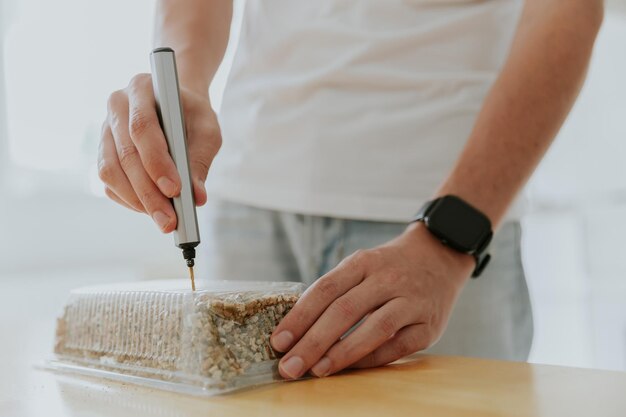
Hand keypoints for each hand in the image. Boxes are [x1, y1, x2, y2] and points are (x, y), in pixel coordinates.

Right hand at [98, 73, 220, 231]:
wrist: (179, 108)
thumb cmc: (194, 116)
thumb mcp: (207, 130)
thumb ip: (201, 159)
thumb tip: (197, 196)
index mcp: (140, 88)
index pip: (142, 127)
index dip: (156, 161)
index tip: (175, 190)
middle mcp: (116, 106)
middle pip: (125, 154)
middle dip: (149, 192)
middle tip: (170, 220)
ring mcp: (104, 130)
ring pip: (110, 172)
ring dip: (138, 200)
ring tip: (164, 220)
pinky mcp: (103, 153)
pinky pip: (109, 183)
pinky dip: (130, 200)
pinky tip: (152, 209)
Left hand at [270, 222, 474, 378]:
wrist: (440, 256)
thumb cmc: (389, 267)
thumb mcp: (362, 265)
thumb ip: (336, 291)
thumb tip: (297, 328)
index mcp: (363, 262)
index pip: (325, 289)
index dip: (299, 317)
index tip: (278, 341)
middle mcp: (388, 279)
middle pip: (345, 311)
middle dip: (312, 342)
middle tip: (289, 366)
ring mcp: (411, 301)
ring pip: (374, 329)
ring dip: (341, 353)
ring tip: (316, 371)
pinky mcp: (429, 326)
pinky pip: (397, 347)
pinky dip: (372, 359)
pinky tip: (350, 369)